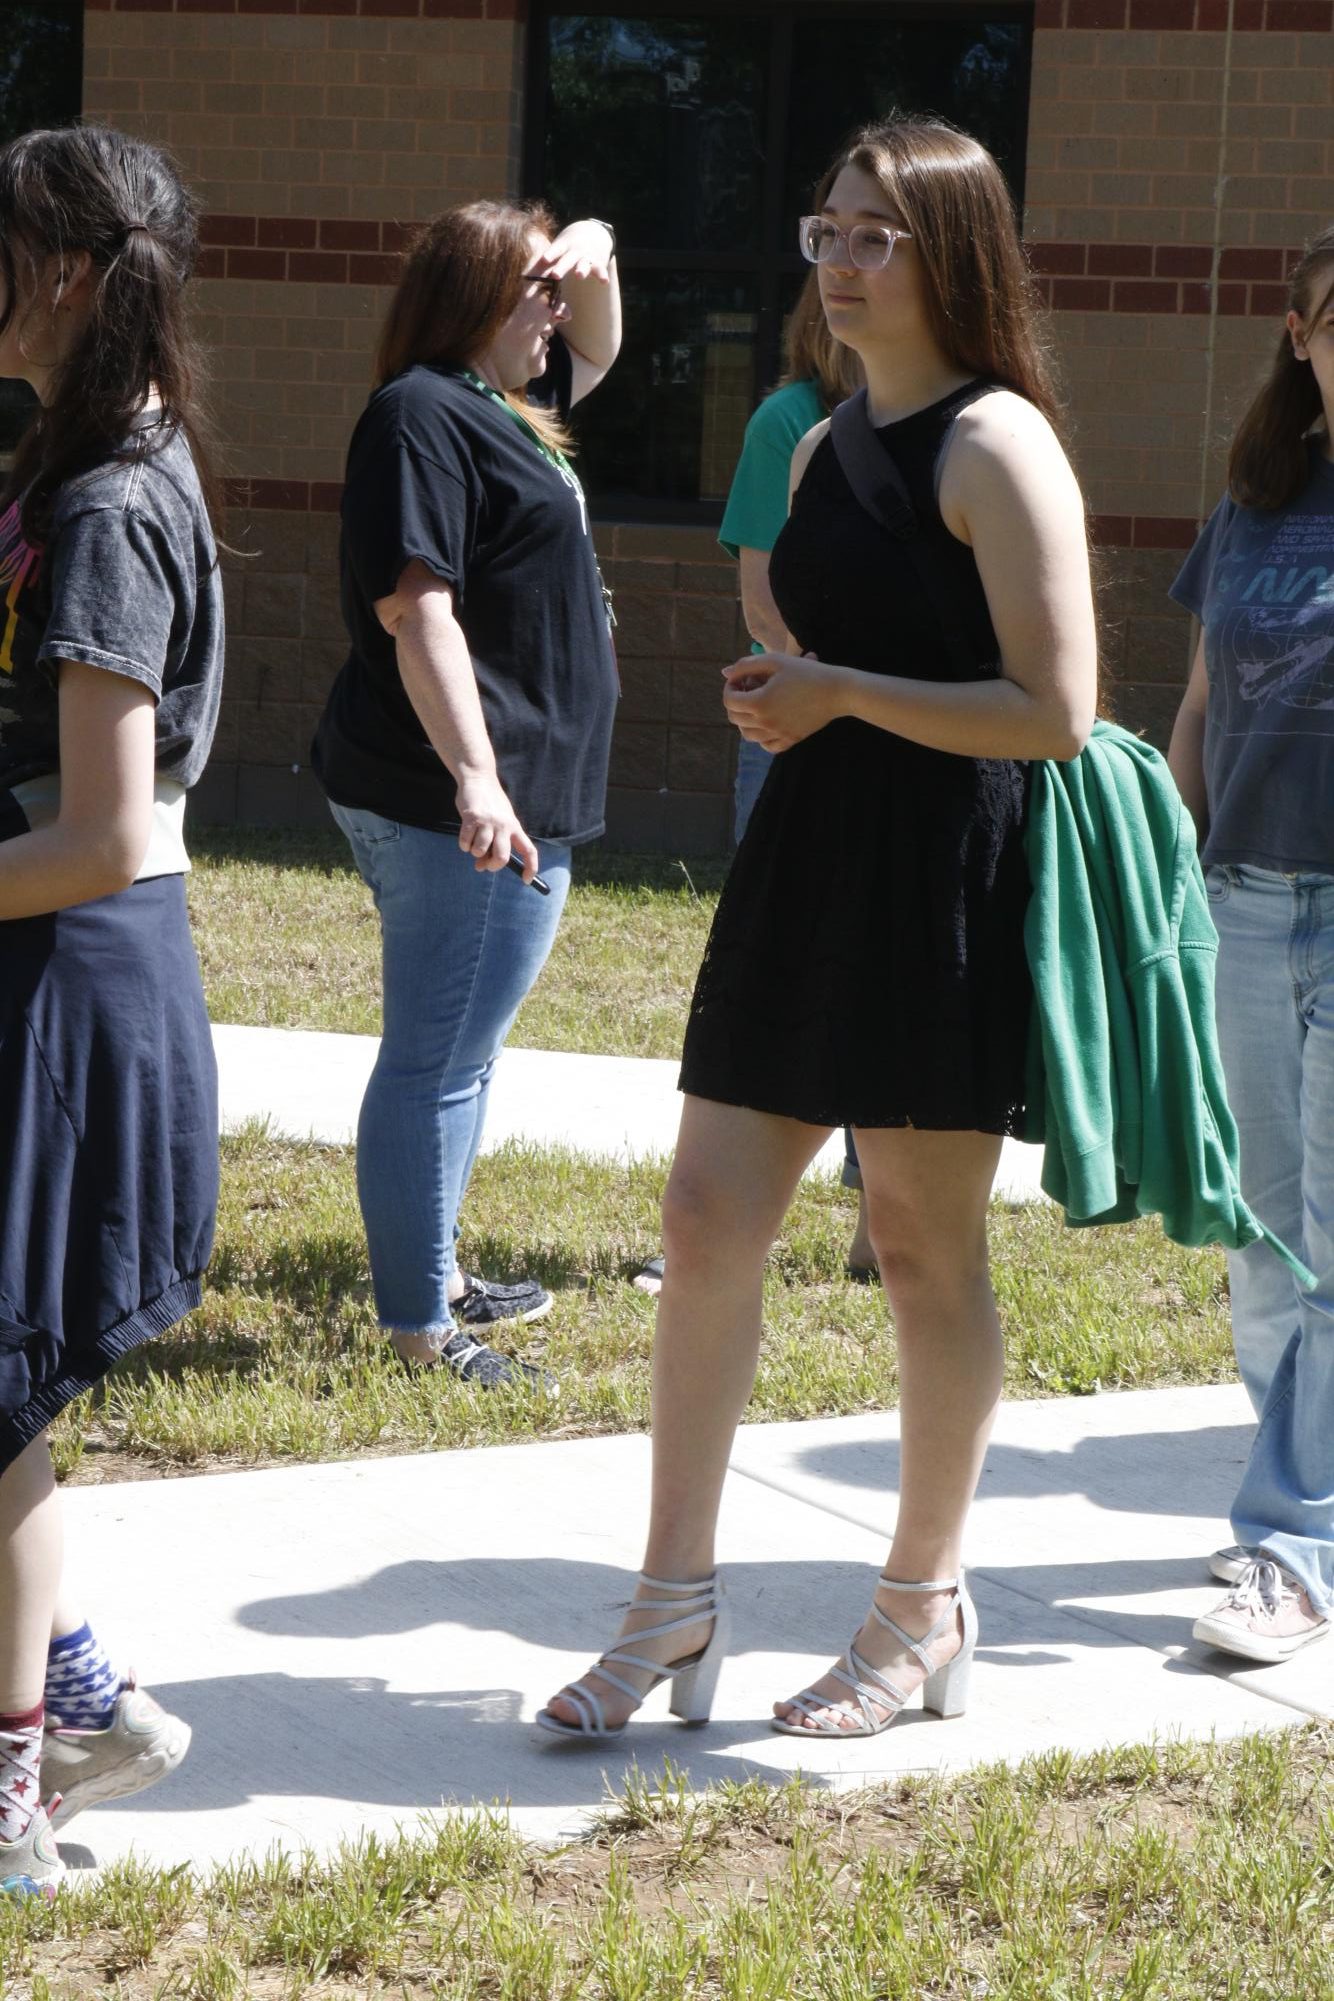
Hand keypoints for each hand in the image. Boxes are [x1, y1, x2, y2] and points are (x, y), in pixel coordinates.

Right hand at [454, 772, 539, 880]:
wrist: (478, 778)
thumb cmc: (489, 804)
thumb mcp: (498, 822)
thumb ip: (494, 843)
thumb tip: (481, 866)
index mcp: (515, 827)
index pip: (529, 850)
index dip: (530, 867)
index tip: (527, 880)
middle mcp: (504, 825)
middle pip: (502, 857)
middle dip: (492, 866)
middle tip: (485, 864)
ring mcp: (488, 822)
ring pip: (481, 851)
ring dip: (474, 852)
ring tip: (473, 843)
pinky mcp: (471, 818)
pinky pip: (466, 843)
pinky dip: (464, 845)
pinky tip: (465, 837)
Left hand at [541, 220, 615, 286]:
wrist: (593, 232)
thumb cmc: (568, 246)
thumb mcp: (558, 248)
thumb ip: (545, 263)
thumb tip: (524, 278)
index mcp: (563, 247)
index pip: (555, 250)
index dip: (550, 255)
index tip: (544, 260)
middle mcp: (575, 251)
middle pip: (567, 260)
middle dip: (561, 267)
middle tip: (555, 275)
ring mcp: (587, 256)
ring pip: (584, 264)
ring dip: (582, 269)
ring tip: (579, 275)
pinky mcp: (598, 263)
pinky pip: (600, 270)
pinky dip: (602, 275)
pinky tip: (604, 281)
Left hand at [721, 650, 845, 751]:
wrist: (837, 691)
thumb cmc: (806, 672)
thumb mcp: (775, 661)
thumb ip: (747, 665)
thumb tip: (725, 672)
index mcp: (759, 703)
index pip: (729, 700)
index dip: (730, 687)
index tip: (741, 678)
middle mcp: (765, 723)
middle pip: (735, 718)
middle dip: (736, 701)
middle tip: (749, 688)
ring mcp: (777, 734)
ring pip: (747, 735)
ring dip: (745, 720)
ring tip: (757, 704)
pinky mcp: (790, 740)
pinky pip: (767, 746)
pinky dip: (762, 737)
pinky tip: (769, 722)